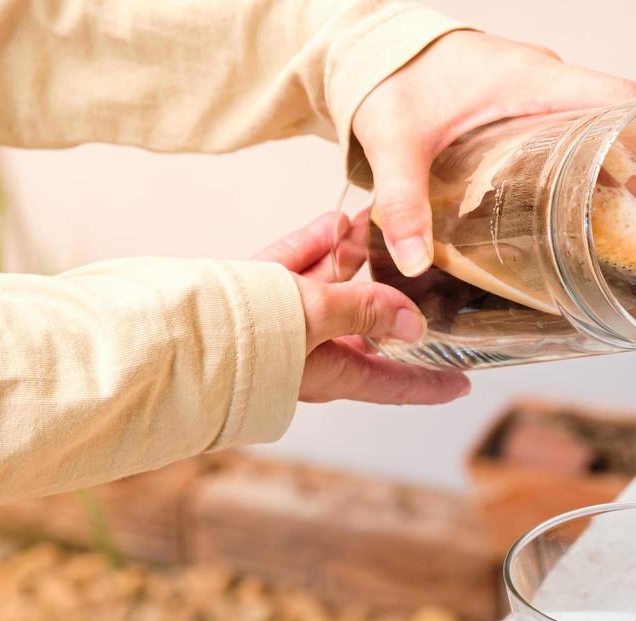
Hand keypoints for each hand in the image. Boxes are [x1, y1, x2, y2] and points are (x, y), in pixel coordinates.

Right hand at [253, 212, 470, 404]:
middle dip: (392, 302)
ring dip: (355, 261)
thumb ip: (365, 312)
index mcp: (328, 374)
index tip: (462, 385)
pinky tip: (336, 219)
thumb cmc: (242, 339)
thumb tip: (413, 320)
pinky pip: (292, 266)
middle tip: (428, 281)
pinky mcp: (250, 293)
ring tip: (383, 231)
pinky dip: (314, 244)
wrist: (173, 330)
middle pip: (364, 328)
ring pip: (328, 289)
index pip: (390, 384)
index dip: (428, 386)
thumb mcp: (317, 320)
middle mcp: (307, 351)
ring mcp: (278, 321)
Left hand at [353, 31, 635, 274]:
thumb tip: (413, 262)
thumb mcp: (394, 141)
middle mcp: (544, 83)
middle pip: (619, 122)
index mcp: (532, 80)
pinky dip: (586, 167)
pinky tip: (581, 210)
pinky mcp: (522, 110)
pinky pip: (571, 134)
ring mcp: (536, 95)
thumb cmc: (390, 80)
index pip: (618, 97)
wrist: (372, 52)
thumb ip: (401, 201)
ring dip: (616, 173)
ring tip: (626, 230)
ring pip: (597, 130)